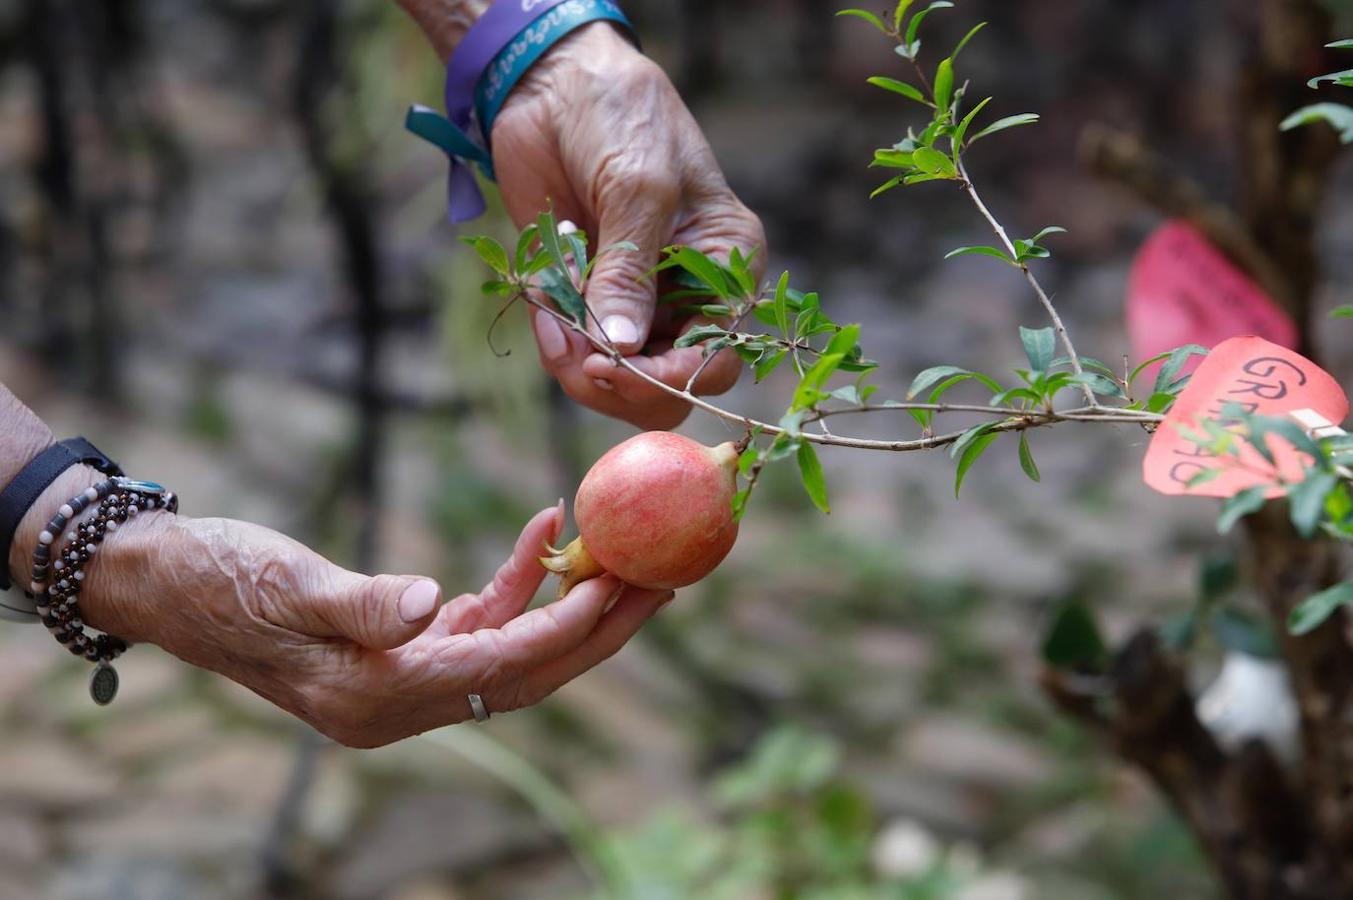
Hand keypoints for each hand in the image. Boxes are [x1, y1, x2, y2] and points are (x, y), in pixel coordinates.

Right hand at [56, 475, 669, 747]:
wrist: (166, 580)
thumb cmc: (218, 579)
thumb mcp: (287, 586)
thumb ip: (362, 603)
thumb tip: (432, 608)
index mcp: (377, 697)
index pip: (503, 666)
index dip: (570, 626)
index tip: (629, 583)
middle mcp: (401, 699)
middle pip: (531, 669)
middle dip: (602, 626)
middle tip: (669, 579)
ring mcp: (404, 675)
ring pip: (517, 646)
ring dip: (575, 603)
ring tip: (634, 555)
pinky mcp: (402, 644)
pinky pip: (480, 619)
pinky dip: (518, 580)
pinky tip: (547, 530)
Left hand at [492, 23, 767, 429]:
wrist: (553, 83)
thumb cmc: (620, 117)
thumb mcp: (636, 188)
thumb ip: (630, 272)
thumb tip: (621, 347)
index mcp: (726, 267)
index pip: (718, 357)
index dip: (670, 376)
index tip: (615, 364)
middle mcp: (686, 294)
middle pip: (667, 384)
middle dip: (621, 382)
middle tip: (580, 360)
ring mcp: (633, 300)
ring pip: (616, 377)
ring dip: (577, 361)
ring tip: (553, 321)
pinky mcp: (584, 296)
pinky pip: (571, 348)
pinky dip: (552, 338)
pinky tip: (542, 300)